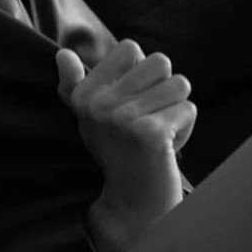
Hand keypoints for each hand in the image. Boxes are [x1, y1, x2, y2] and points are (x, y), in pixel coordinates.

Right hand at [56, 39, 196, 251]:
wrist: (132, 203)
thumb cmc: (116, 153)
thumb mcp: (89, 117)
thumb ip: (75, 85)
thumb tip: (63, 54)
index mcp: (85, 94)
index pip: (130, 48)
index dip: (142, 71)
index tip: (133, 99)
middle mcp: (99, 104)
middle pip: (160, 62)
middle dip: (165, 88)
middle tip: (151, 116)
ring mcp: (124, 118)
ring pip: (180, 85)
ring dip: (177, 109)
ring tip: (160, 131)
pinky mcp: (150, 134)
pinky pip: (188, 110)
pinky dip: (186, 129)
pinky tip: (168, 147)